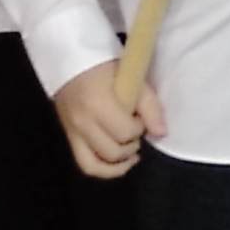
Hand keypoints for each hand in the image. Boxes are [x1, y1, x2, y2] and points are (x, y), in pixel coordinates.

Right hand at [56, 58, 161, 179]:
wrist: (71, 61)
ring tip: (132, 153)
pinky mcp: (68, 137)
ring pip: (94, 166)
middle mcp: (81, 123)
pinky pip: (84, 163)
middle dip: (130, 146)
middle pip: (111, 151)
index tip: (142, 118)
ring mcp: (71, 132)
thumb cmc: (106, 67)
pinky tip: (119, 162)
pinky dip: (103, 168)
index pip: (125, 132)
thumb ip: (150, 107)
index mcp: (97, 105)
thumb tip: (161, 133)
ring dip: (118, 163)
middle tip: (137, 131)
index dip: (139, 129)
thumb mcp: (133, 79)